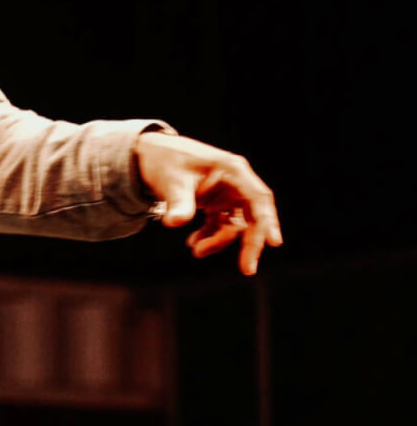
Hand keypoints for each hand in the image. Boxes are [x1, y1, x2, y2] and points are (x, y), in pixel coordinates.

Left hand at [134, 130, 281, 275]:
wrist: (151, 156)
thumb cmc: (165, 160)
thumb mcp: (171, 180)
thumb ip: (178, 202)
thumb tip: (174, 222)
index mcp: (233, 170)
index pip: (258, 198)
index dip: (268, 220)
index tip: (274, 243)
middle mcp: (236, 183)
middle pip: (253, 216)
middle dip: (249, 243)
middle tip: (247, 269)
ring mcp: (227, 194)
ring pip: (235, 225)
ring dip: (220, 242)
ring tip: (196, 249)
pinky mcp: (217, 204)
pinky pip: (221, 226)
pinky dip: (210, 238)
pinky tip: (193, 242)